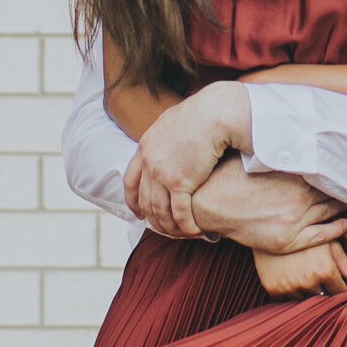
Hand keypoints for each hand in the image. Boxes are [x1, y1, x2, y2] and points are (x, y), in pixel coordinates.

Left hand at [126, 84, 250, 236]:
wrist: (215, 112)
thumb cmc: (203, 114)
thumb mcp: (174, 122)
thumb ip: (167, 136)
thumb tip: (172, 141)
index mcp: (145, 146)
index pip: (130, 180)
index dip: (133, 201)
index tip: (138, 214)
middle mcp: (149, 161)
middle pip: (145, 200)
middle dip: (154, 220)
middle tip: (165, 230)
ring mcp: (162, 172)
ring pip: (160, 210)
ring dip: (171, 227)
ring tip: (182, 233)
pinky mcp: (180, 182)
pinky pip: (180, 213)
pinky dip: (186, 226)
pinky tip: (195, 231)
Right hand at [190, 157, 346, 253]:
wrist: (206, 204)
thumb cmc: (229, 176)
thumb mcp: (256, 155)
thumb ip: (279, 148)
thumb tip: (294, 127)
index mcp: (293, 172)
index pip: (328, 168)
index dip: (340, 165)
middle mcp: (298, 196)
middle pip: (333, 190)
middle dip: (346, 185)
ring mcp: (294, 220)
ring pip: (331, 211)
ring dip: (344, 205)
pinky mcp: (286, 240)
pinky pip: (322, 236)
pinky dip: (338, 229)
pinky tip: (346, 224)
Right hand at [252, 242, 346, 299]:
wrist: (269, 227)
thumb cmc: (305, 235)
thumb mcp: (330, 245)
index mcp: (325, 270)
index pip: (340, 291)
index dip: (338, 283)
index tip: (332, 275)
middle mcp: (308, 281)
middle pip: (323, 296)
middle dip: (323, 287)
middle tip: (314, 270)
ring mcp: (289, 287)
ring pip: (305, 299)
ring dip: (306, 291)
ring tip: (301, 271)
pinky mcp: (274, 289)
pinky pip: (287, 300)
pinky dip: (291, 292)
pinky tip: (290, 276)